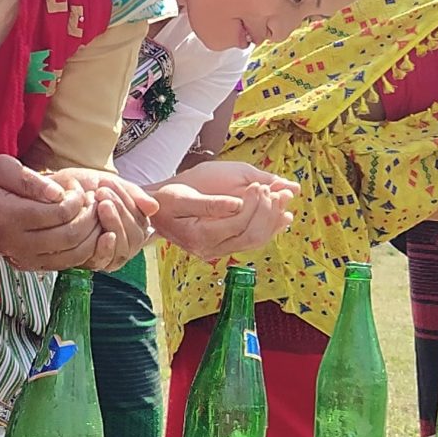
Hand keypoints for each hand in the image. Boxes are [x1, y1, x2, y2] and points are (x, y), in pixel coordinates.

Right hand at [0, 156, 100, 270]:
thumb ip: (30, 179)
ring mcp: (24, 258)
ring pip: (73, 254)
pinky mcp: (32, 265)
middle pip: (69, 235)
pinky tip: (86, 231)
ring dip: (92, 234)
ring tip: (93, 214)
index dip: (77, 198)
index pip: (59, 213)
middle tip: (92, 200)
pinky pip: (67, 263)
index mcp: (8, 217)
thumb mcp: (3, 168)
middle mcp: (16, 243)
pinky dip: (85, 249)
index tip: (76, 187)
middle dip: (89, 216)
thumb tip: (58, 194)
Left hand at [49, 166, 162, 268]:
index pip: (141, 221)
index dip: (129, 204)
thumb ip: (133, 194)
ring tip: (101, 205)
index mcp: (133, 224)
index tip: (110, 186)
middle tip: (104, 195)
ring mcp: (109, 254)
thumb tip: (154, 207)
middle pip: (135, 237)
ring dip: (115, 225)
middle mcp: (123, 242)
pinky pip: (106, 262)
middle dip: (122, 214)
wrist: (56, 192)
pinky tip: (105, 235)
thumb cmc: (84, 187)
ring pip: (124, 249)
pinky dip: (108, 249)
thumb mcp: (111, 185)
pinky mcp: (92, 262)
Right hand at [151, 159, 300, 257]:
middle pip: (251, 236)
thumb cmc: (164, 202)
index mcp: (200, 236)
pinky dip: (267, 229)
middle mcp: (210, 249)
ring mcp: (217, 251)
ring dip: (272, 222)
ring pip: (254, 241)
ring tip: (284, 201)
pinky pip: (250, 242)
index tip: (259, 185)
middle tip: (278, 192)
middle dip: (269, 213)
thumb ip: (210, 204)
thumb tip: (236, 204)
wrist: (153, 216)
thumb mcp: (182, 198)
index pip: (238, 223)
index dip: (254, 205)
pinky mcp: (222, 248)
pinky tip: (281, 218)